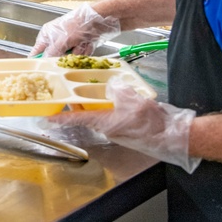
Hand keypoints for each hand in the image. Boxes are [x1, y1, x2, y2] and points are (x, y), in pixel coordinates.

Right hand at [30, 2, 119, 56]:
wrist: (98, 19)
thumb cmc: (77, 24)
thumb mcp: (61, 40)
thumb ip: (51, 53)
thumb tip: (44, 62)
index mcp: (47, 35)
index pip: (37, 51)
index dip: (38, 61)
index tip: (41, 70)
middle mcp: (57, 39)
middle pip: (56, 57)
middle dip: (65, 56)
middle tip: (69, 50)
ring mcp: (70, 42)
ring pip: (70, 57)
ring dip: (77, 52)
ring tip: (81, 43)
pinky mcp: (81, 44)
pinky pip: (81, 55)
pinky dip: (85, 50)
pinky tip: (88, 42)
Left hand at [54, 78, 200, 173]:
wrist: (174, 137)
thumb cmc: (153, 123)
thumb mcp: (133, 100)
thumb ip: (118, 90)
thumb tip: (110, 85)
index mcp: (104, 122)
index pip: (76, 119)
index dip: (60, 118)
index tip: (47, 118)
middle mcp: (107, 129)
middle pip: (86, 114)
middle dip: (78, 103)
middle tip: (70, 91)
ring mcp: (116, 130)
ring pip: (99, 114)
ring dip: (95, 103)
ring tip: (96, 88)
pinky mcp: (125, 129)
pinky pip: (111, 116)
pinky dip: (109, 106)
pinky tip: (117, 96)